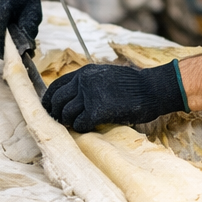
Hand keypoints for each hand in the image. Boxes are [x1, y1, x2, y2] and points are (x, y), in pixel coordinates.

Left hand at [42, 60, 187, 132]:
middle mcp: (84, 82)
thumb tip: (72, 98)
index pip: (57, 85)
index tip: (49, 108)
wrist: (152, 90)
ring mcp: (90, 96)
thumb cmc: (134, 86)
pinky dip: (81, 128)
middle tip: (62, 121)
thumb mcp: (107, 76)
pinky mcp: (97, 111)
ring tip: (78, 124)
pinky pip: (79, 124)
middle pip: (57, 100)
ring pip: (66, 113)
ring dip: (69, 122)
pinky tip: (89, 126)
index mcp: (85, 72)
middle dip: (57, 113)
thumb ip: (89, 83)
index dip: (50, 99)